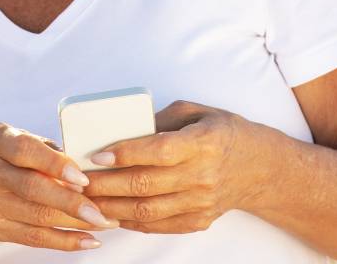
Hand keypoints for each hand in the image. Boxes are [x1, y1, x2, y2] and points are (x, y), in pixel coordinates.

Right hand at [0, 123, 118, 251]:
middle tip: (102, 210)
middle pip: (32, 190)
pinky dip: (62, 241)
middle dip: (71, 203)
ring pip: (36, 217)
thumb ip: (38, 146)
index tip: (82, 176)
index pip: (24, 151)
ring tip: (104, 223)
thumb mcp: (2, 137)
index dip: (54, 164)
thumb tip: (80, 161)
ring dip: (74, 224)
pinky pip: (31, 237)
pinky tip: (86, 240)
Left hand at [83, 100, 271, 233]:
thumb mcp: (194, 111)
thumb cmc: (221, 132)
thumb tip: (120, 127)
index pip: (158, 150)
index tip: (96, 154)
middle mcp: (203, 175)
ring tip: (86, 199)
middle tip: (78, 180)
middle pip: (145, 184)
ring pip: (148, 209)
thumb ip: (158, 118)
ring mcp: (201, 201)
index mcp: (203, 142)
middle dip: (105, 184)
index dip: (125, 154)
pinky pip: (158, 225)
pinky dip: (131, 221)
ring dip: (111, 207)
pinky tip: (110, 213)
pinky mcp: (199, 220)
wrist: (258, 167)